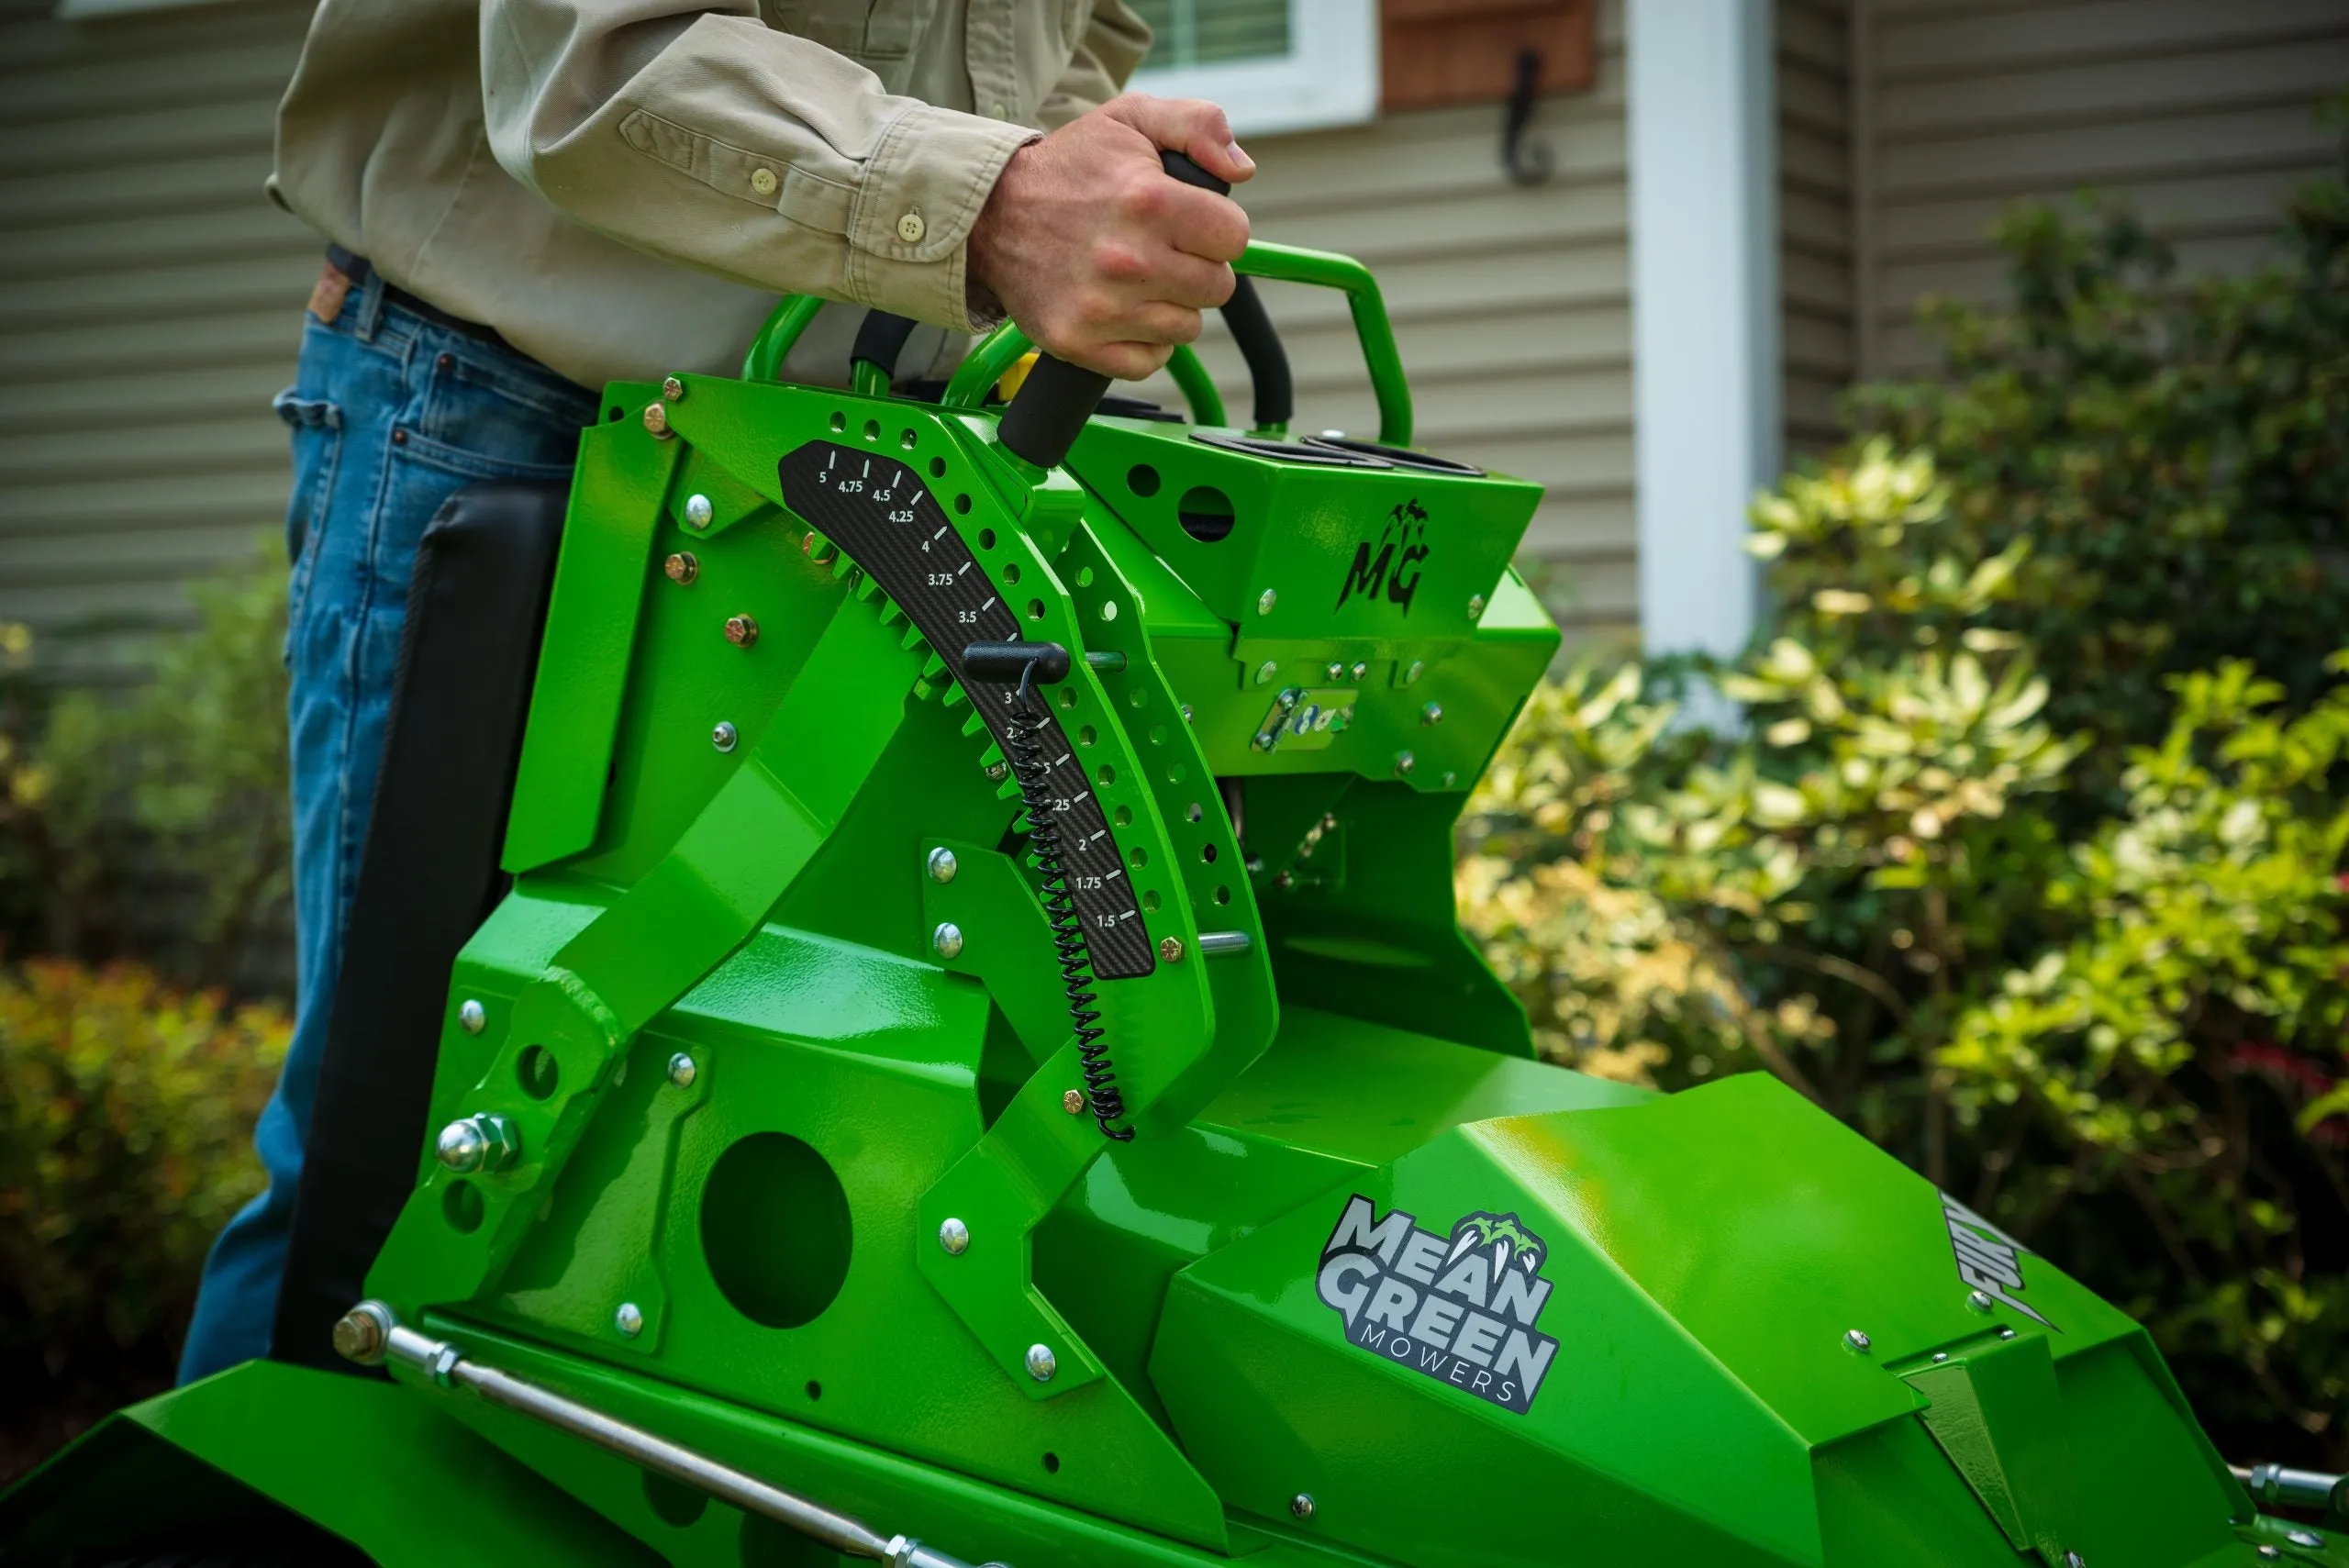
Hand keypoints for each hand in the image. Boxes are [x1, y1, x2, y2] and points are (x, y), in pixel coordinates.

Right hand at [969, 94, 1253, 379]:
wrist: (990, 215)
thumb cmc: (1068, 168)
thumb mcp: (1130, 119)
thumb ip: (1198, 124)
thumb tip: (1242, 169)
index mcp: (1148, 201)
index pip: (1234, 237)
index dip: (1219, 227)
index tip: (1194, 223)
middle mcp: (1128, 260)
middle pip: (1217, 288)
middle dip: (1199, 267)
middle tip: (1164, 250)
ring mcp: (1102, 309)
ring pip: (1187, 327)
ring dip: (1172, 305)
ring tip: (1139, 277)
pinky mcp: (1080, 343)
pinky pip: (1149, 362)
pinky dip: (1144, 342)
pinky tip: (1123, 310)